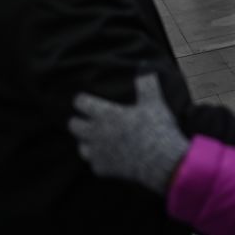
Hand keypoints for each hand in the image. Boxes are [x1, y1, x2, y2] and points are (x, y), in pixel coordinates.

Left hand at [68, 73, 188, 194]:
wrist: (161, 161)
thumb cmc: (156, 128)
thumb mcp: (153, 102)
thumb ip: (146, 83)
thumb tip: (144, 65)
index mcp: (106, 114)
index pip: (81, 103)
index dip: (81, 100)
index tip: (83, 99)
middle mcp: (96, 133)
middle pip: (74, 126)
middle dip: (78, 120)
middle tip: (86, 118)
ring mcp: (98, 153)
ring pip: (81, 146)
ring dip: (86, 141)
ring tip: (95, 138)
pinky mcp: (103, 169)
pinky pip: (94, 163)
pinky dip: (99, 159)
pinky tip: (108, 156)